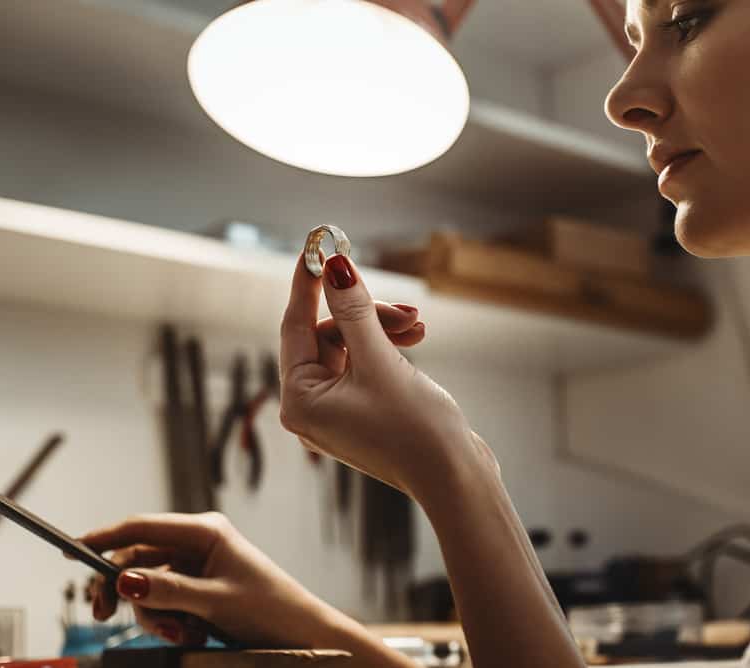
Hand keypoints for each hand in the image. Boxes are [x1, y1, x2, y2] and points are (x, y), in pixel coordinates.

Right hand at [80, 512, 341, 647]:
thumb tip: (124, 581)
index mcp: (206, 530)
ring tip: (179, 634)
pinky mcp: (198, 589)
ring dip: (153, 615)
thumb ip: (167, 591)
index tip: (71, 551)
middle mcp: (197, 543)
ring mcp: (196, 566)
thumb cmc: (269, 608)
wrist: (300, 632)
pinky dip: (167, 621)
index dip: (104, 537)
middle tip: (103, 616)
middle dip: (123, 591)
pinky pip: (163, 602)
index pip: (142, 527)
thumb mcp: (214, 601)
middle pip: (137, 559)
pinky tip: (190, 634)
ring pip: (147, 586)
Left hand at [279, 253, 495, 496]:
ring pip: (351, 348)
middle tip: (407, 311)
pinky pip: (365, 366)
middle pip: (328, 336)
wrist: (455, 477)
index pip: (294, 326)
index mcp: (300, 401)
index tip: (317, 247)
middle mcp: (311, 409)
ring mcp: (337, 413)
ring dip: (383, 330)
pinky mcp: (363, 413)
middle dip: (367, 316)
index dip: (309, 284)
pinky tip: (416, 341)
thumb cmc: (415, 429)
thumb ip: (355, 311)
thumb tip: (335, 266)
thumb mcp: (381, 360)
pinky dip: (388, 349)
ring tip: (419, 328)